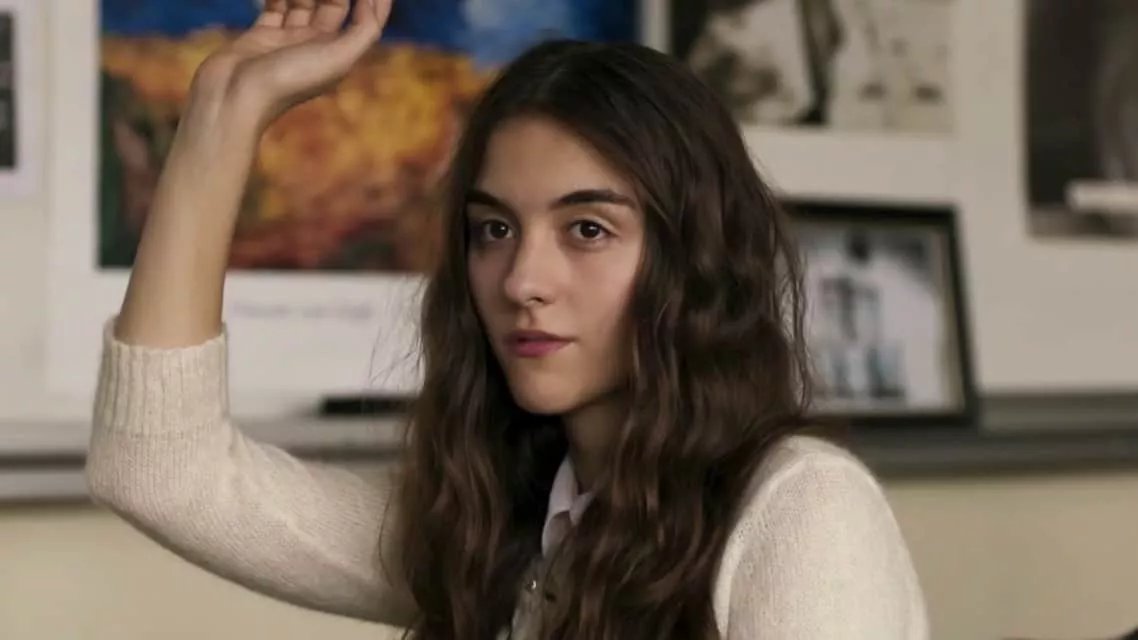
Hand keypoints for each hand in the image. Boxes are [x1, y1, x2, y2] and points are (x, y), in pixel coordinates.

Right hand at [191, 0, 391, 130]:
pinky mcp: (262, 36)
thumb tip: (372, 3)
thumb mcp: (338, 58)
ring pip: (304, 1)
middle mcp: (316, 46)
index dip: (376, 3)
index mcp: (339, 54)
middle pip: (335, 5)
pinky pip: (275, 6)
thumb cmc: (289, 81)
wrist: (234, 97)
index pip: (366, 22)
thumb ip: (363, 32)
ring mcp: (288, 40)